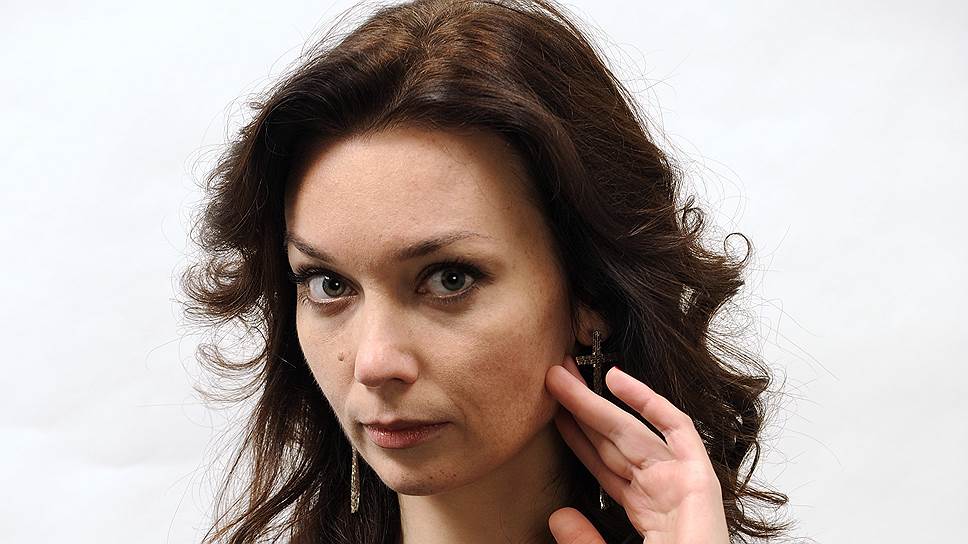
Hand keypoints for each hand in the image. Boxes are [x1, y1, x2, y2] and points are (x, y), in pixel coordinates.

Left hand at [544, 355, 729, 543]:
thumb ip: (586, 542)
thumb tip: (557, 516)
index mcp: (645, 512)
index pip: (603, 466)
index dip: (577, 437)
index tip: (552, 412)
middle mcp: (662, 491)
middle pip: (612, 441)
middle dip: (580, 408)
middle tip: (551, 377)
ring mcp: (681, 483)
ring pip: (631, 431)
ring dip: (596, 400)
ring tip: (563, 372)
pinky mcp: (700, 480)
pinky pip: (676, 432)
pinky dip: (650, 404)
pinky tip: (617, 380)